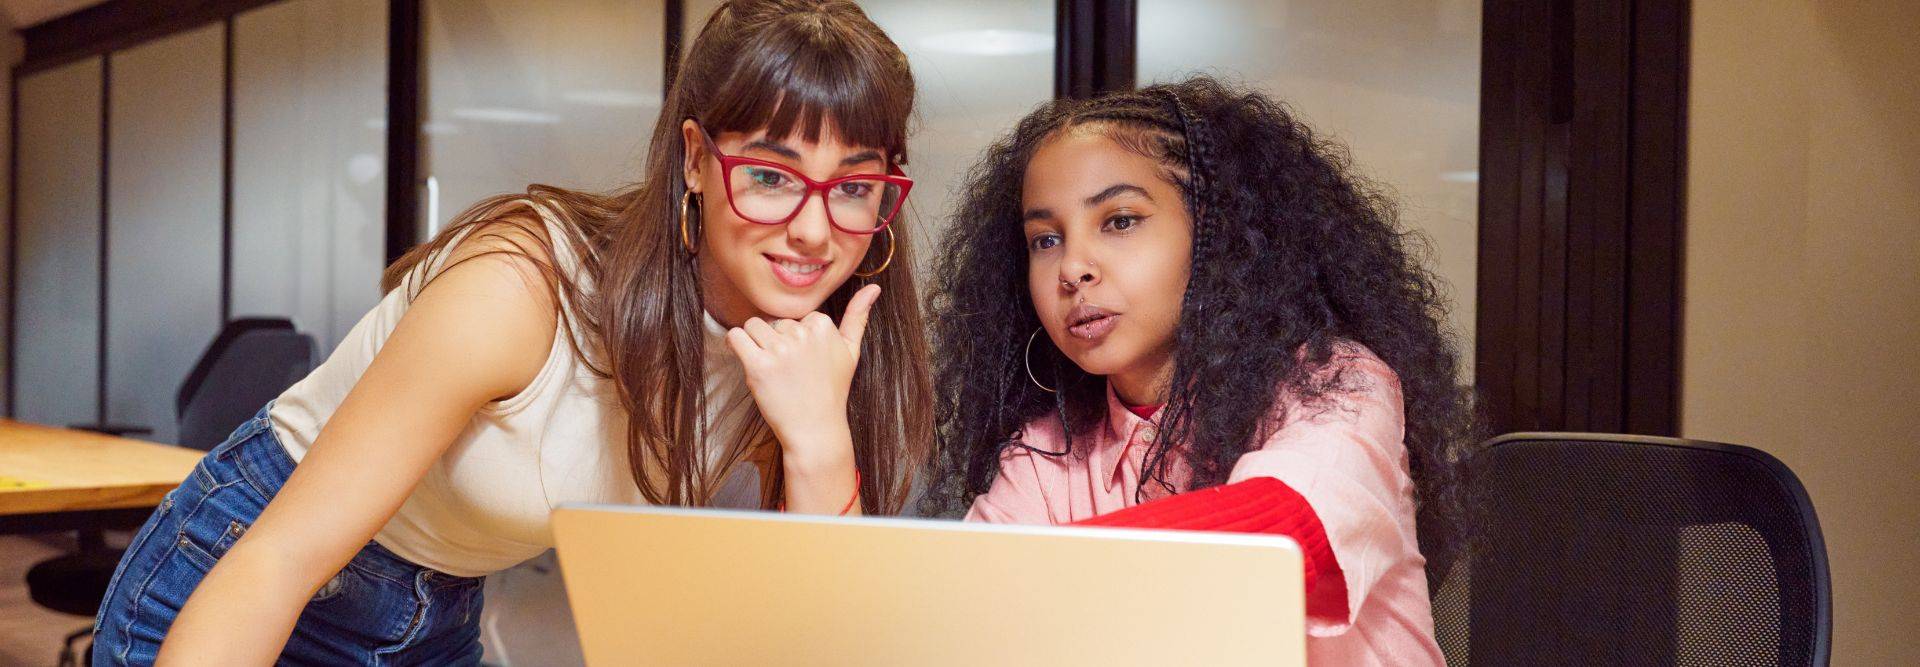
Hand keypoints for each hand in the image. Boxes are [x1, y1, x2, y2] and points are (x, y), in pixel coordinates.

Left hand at [724, 284, 879, 472]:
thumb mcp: (852, 352)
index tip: (806, 362)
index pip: (797, 317)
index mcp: (823, 326)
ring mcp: (779, 350)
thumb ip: (859, 316)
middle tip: (791, 371)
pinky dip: (736, 344)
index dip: (798, 339)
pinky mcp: (758, 366)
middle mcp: (801, 334)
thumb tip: (874, 287)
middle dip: (778, 342)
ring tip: (772, 369)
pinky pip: (736, 337)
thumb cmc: (832, 391)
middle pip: (775, 321)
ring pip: (753, 326)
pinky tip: (749, 360)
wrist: (816, 430)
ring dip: (756, 344)